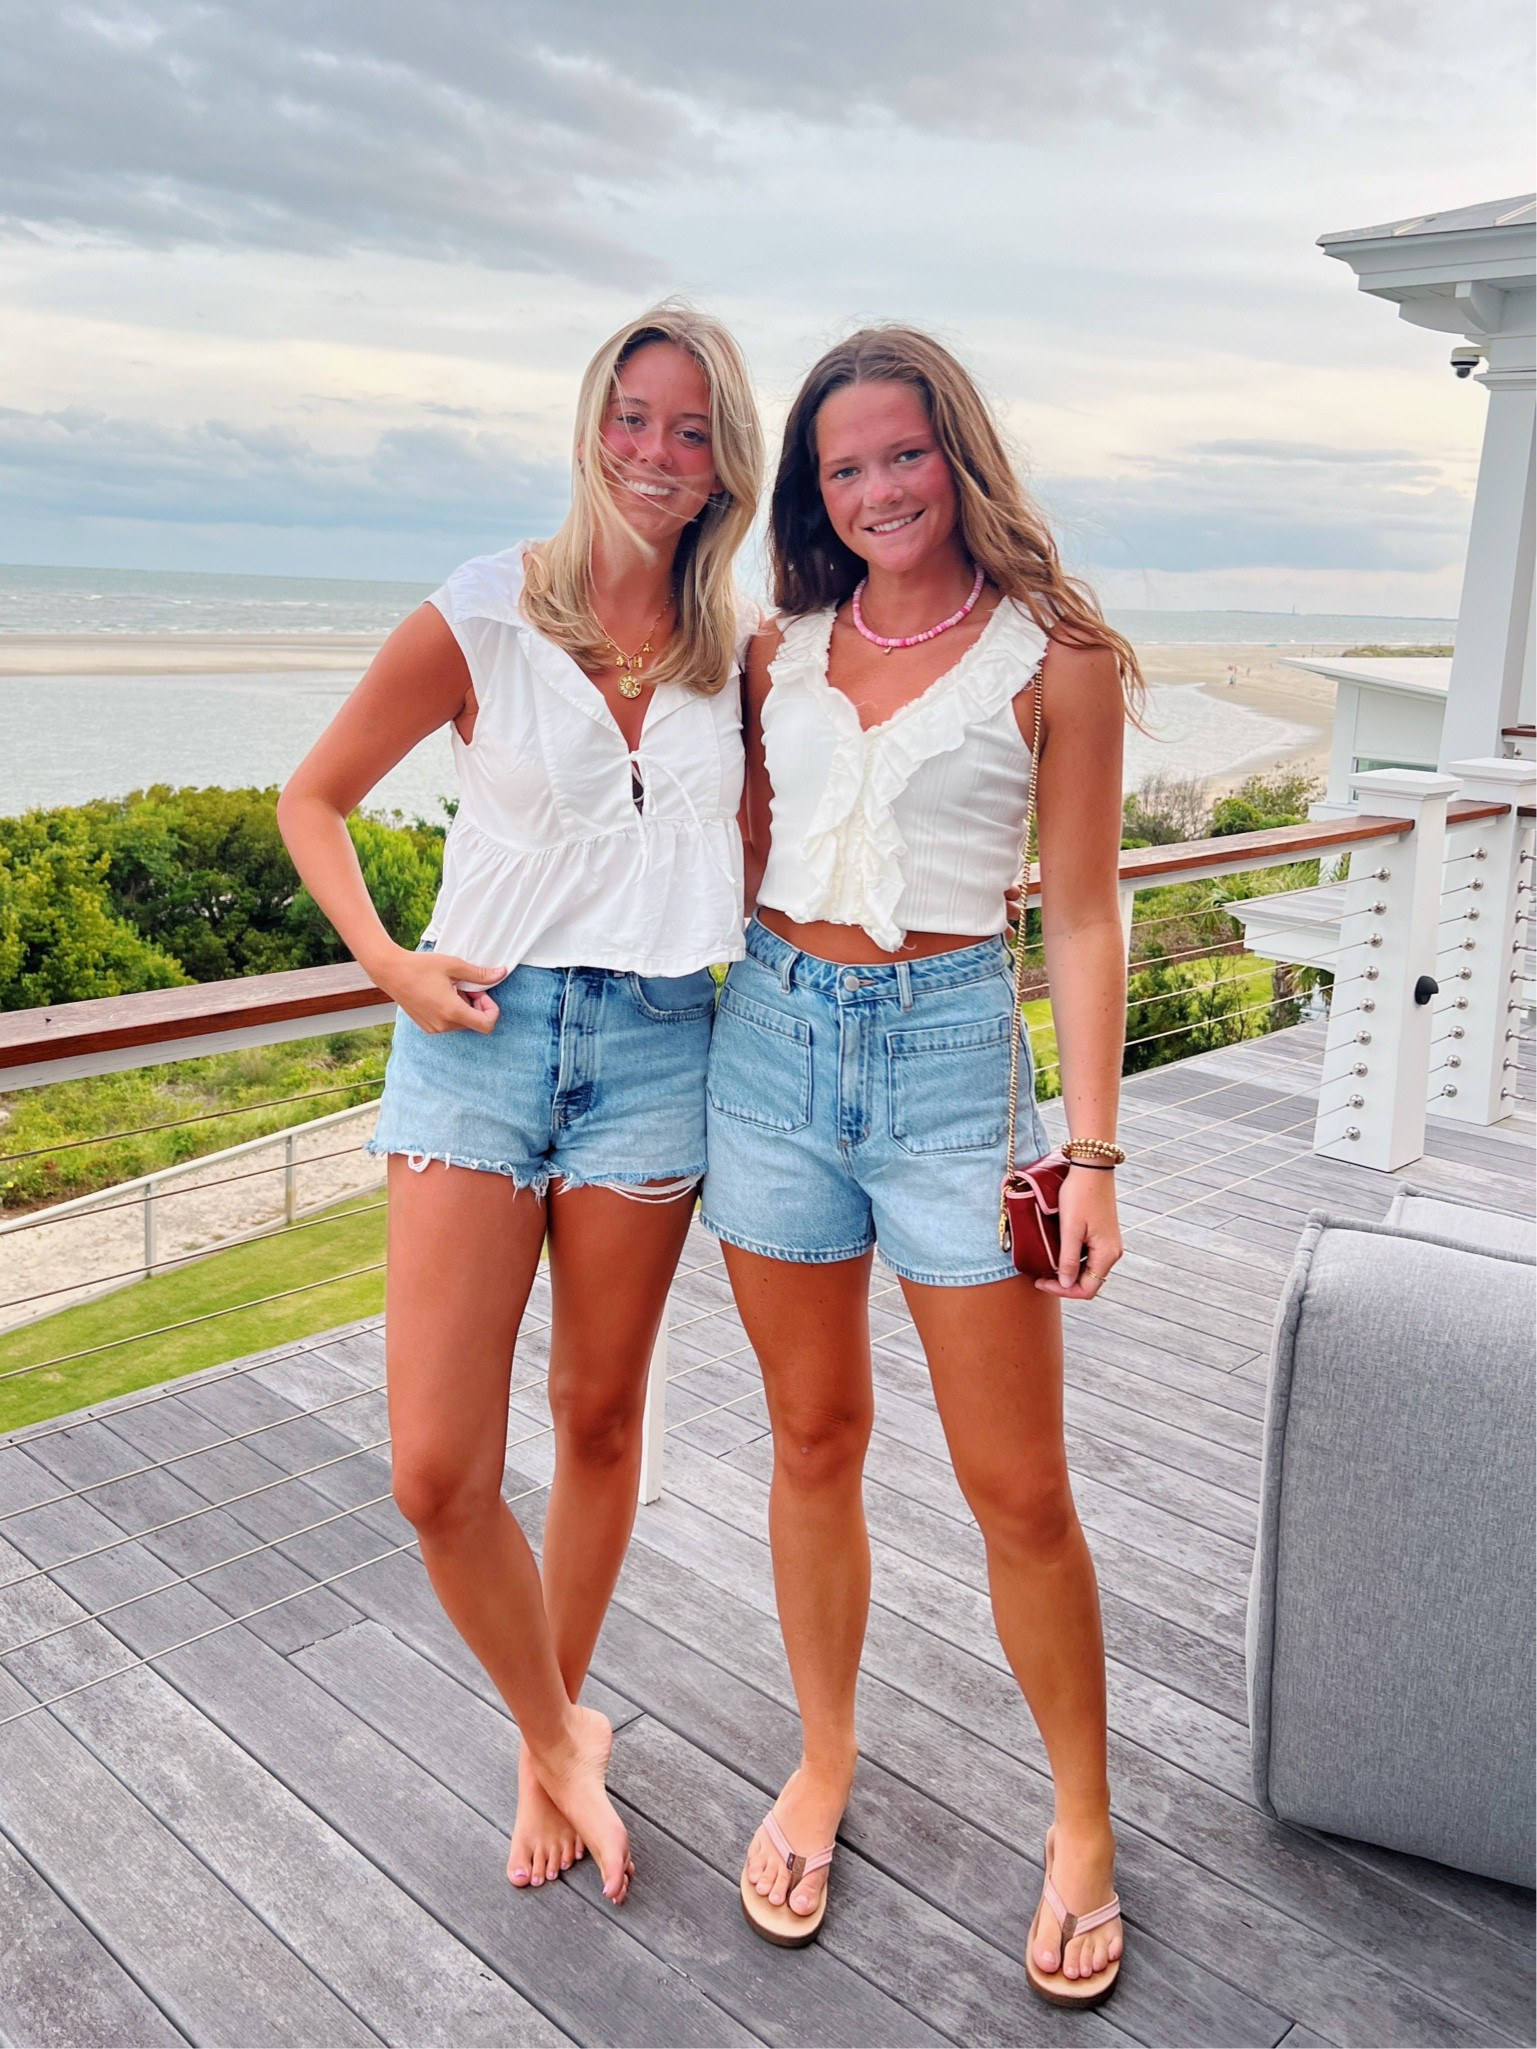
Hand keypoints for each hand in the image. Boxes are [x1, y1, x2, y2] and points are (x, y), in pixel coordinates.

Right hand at [372, 944, 506, 1034]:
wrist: (391, 972)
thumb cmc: (421, 966)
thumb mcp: (454, 966)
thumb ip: (480, 974)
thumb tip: (502, 973)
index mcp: (452, 1011)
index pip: (486, 1025)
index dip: (491, 1010)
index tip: (482, 993)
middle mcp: (443, 1025)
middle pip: (474, 1022)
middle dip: (477, 1005)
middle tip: (465, 985)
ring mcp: (434, 1028)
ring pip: (462, 1023)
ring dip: (464, 1007)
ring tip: (450, 988)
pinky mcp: (427, 1027)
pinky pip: (448, 1023)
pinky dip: (451, 1011)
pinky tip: (440, 994)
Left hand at [1035, 1165, 1122, 1298]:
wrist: (1092, 1167)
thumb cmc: (1080, 1195)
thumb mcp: (1071, 1229)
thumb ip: (1069, 1259)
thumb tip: (1066, 1284)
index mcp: (1107, 1254)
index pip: (1087, 1289)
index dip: (1063, 1291)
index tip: (1041, 1282)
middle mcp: (1112, 1252)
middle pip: (1088, 1282)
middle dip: (1064, 1283)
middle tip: (1040, 1276)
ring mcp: (1108, 1243)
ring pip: (1087, 1270)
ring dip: (1067, 1272)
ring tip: (1046, 1266)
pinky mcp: (1103, 1235)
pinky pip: (1088, 1256)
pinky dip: (1073, 1260)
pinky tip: (1057, 1253)